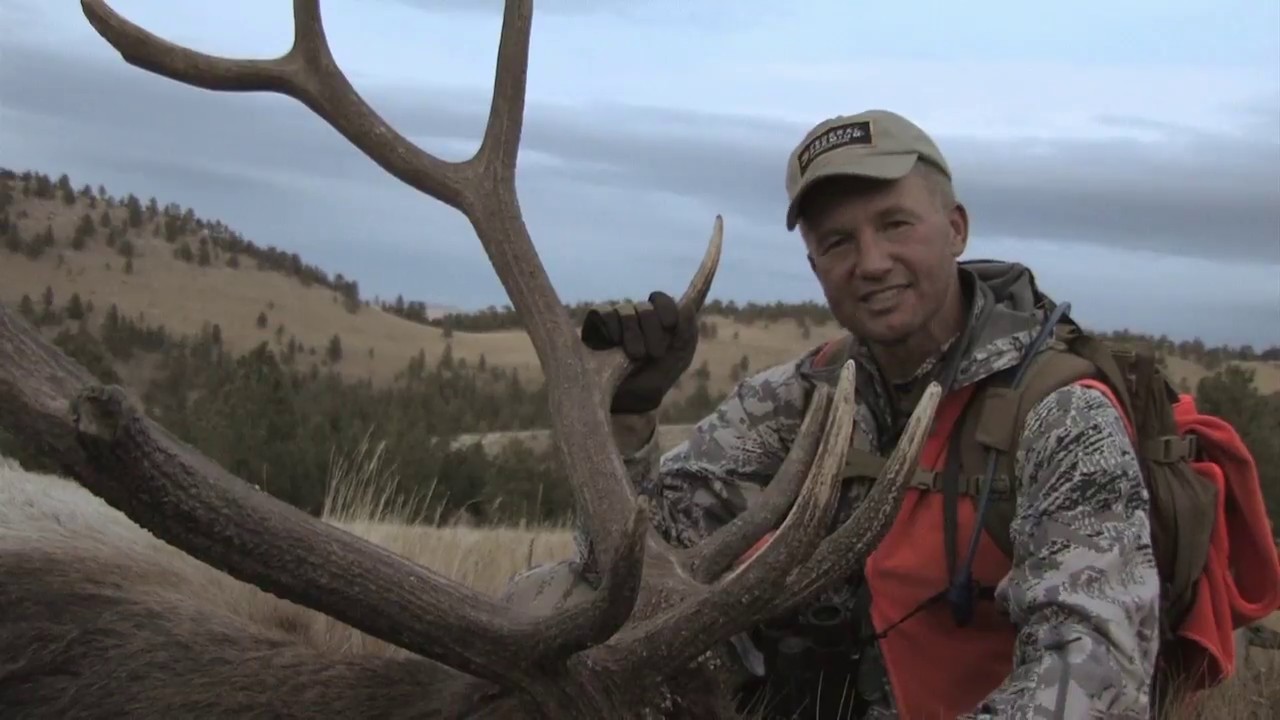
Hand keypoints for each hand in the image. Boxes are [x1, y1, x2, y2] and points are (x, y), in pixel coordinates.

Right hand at [580, 291, 697, 413]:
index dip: (666, 308)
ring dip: (633, 333)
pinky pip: (604, 312)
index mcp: (656, 323)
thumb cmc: (650, 383)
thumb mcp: (675, 362)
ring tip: (635, 356)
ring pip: (626, 310)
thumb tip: (687, 306)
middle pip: (645, 307)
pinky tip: (614, 344)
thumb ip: (686, 335)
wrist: (622, 403)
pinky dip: (612, 326)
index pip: (661, 301)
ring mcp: (614, 320)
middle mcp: (635, 318)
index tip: (670, 324)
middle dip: (653, 329)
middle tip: (653, 354)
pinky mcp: (594, 324)